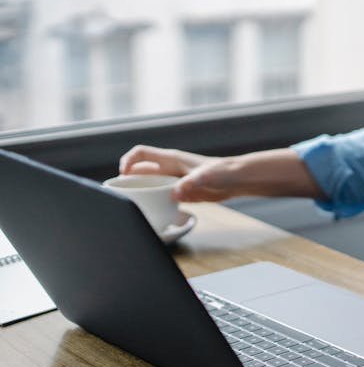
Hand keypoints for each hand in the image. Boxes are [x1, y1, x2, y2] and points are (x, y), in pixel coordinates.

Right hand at [119, 145, 237, 201]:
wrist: (238, 180)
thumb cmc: (224, 171)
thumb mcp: (207, 176)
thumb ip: (191, 183)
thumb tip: (174, 193)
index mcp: (171, 159)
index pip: (141, 153)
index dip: (128, 161)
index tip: (123, 175)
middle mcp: (170, 169)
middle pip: (141, 171)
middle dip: (129, 181)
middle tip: (124, 195)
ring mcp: (175, 181)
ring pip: (150, 185)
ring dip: (142, 194)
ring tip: (135, 205)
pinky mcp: (182, 193)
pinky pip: (163, 197)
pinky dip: (156, 203)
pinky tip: (154, 213)